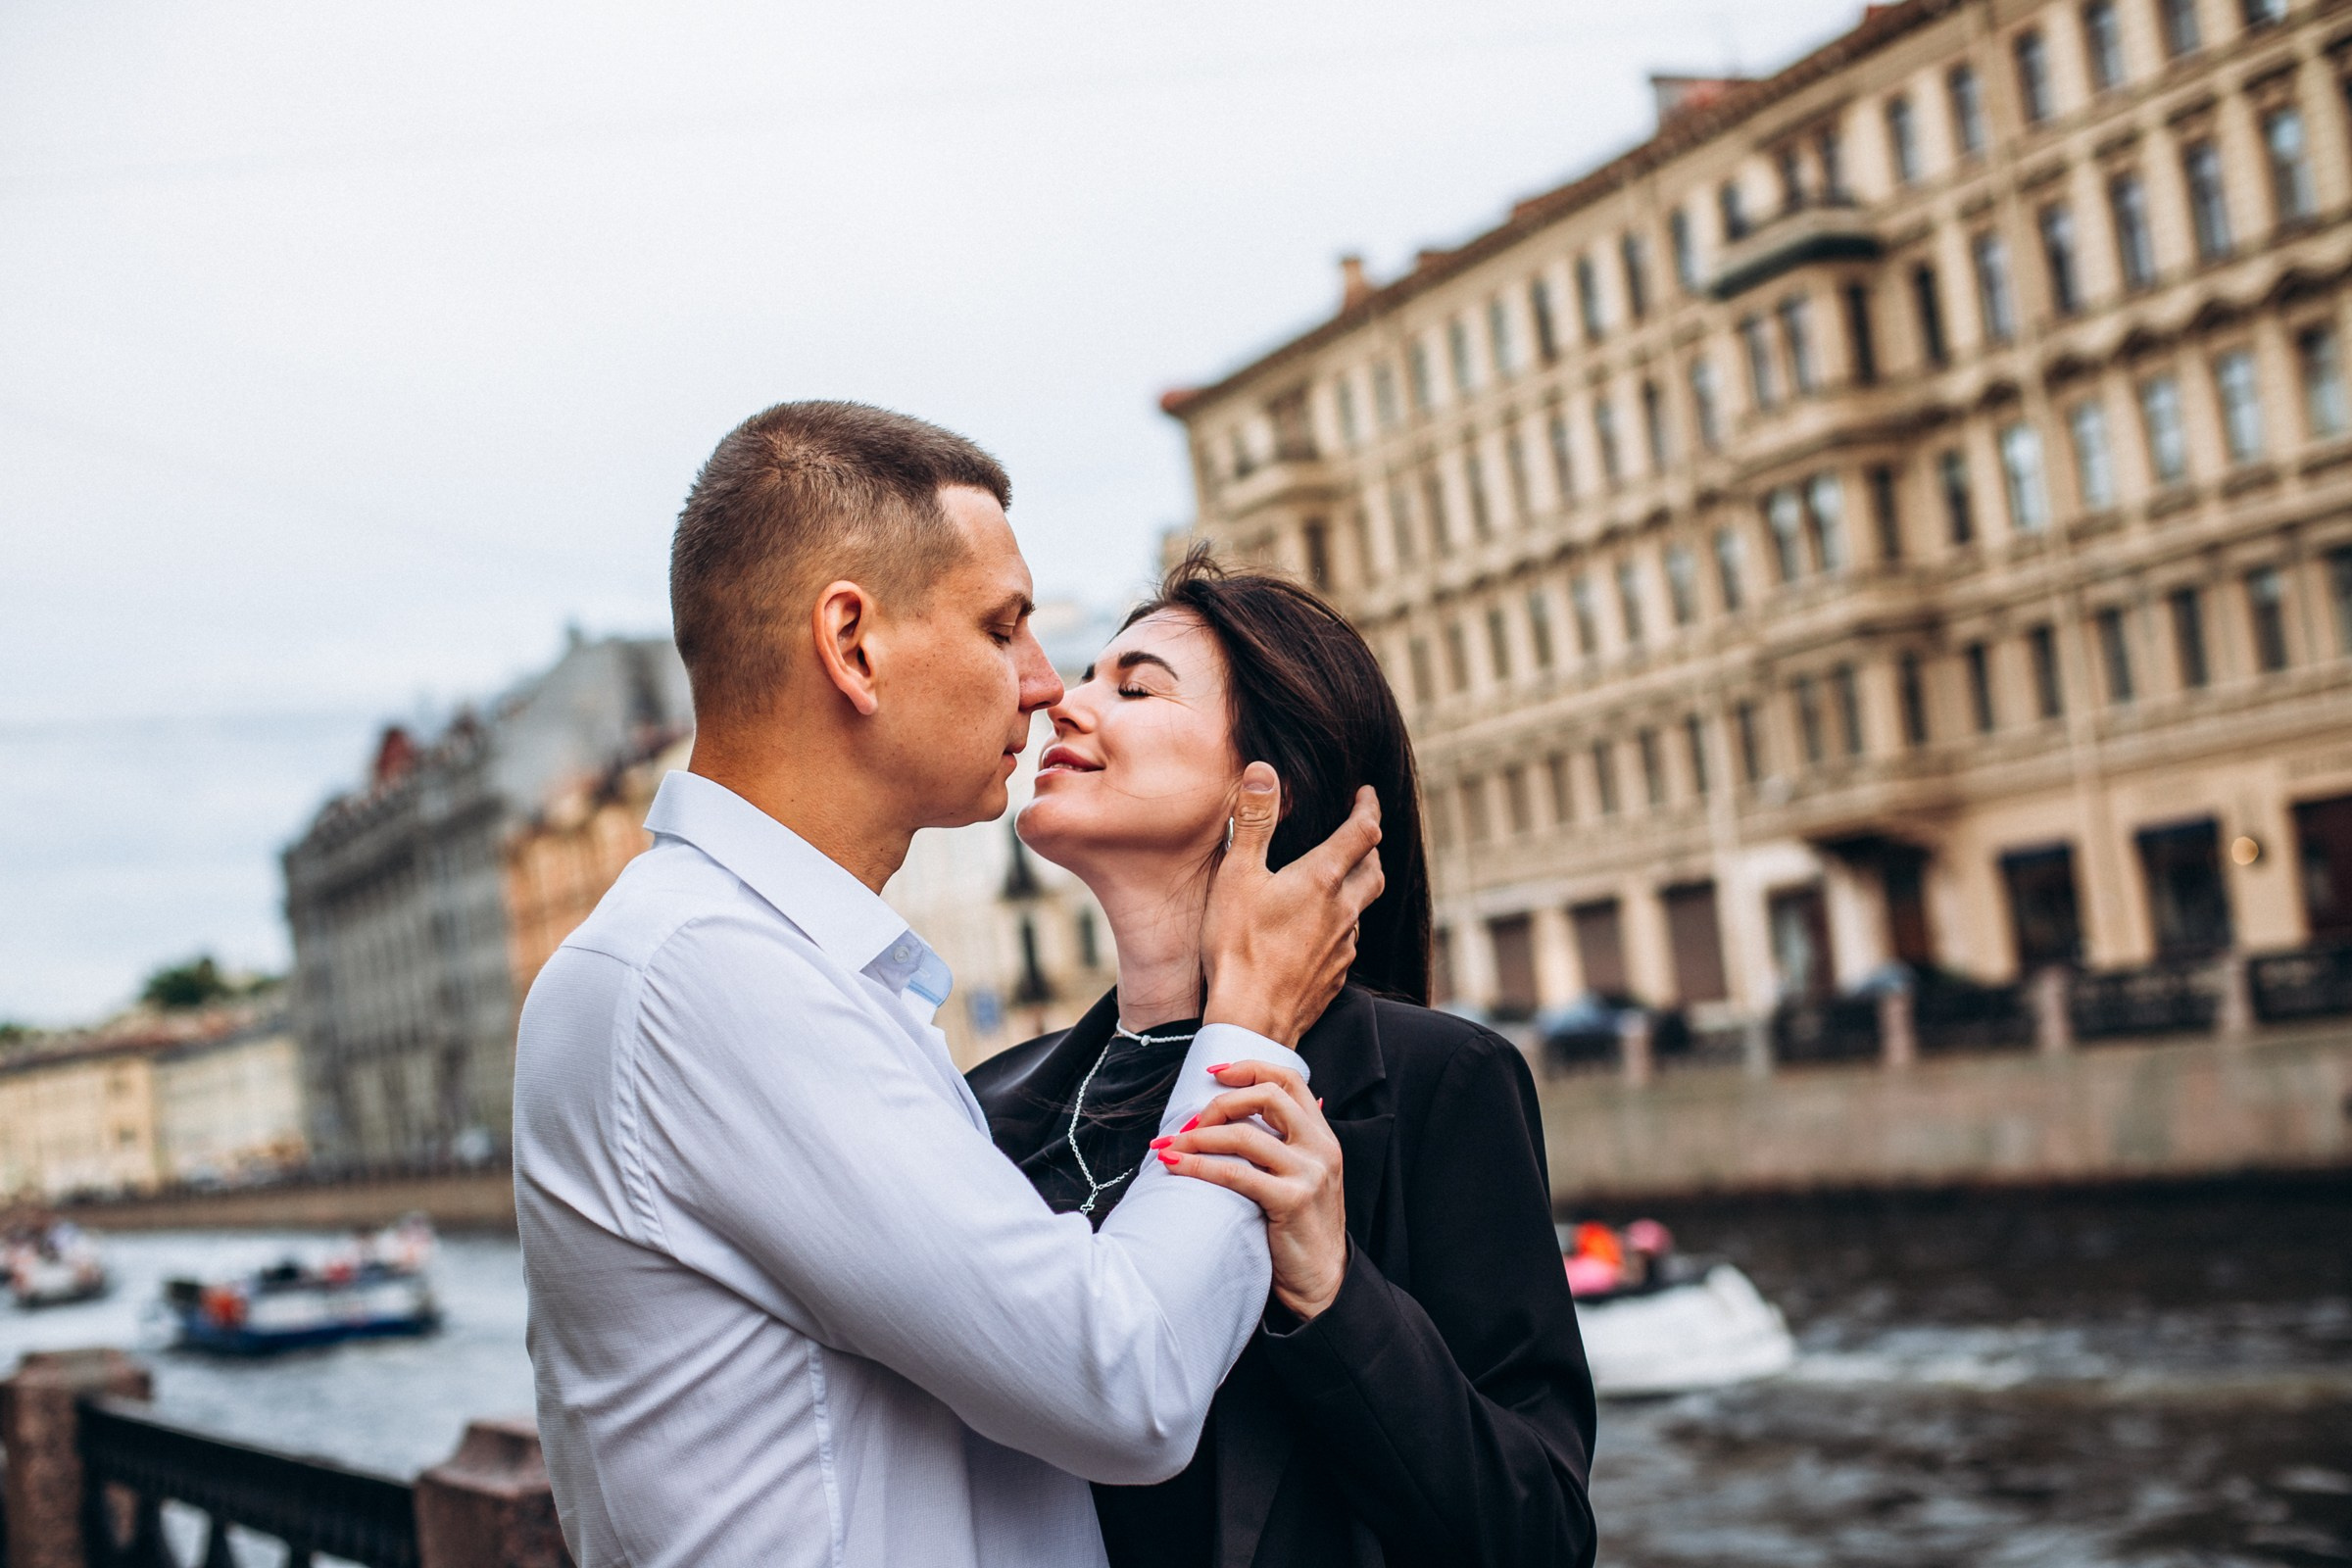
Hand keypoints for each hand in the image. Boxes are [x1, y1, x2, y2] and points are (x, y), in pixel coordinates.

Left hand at [1153, 1060, 1347, 1320]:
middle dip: (1221, 1103)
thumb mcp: (1306, 1176)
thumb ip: (1286, 1145)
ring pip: (1245, 1135)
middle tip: (1191, 1123)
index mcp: (1323, 1136)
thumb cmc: (1303, 1230)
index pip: (1289, 1080)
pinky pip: (1236, 1173)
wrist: (1324, 1283)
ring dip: (1199, 1137)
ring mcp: (1309, 1173)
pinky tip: (1176, 1166)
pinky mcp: (1291, 1201)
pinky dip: (1199, 1166)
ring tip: (1171, 1145)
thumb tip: (1243, 1117)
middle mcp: (1321, 1148)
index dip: (1250, 1069)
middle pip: (1267, 1096)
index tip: (1215, 1073)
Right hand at [1200, 763, 1382, 1045]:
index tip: (1366, 793)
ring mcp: (1343, 947)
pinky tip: (1320, 932)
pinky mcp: (1335, 976)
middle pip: (1374, 870)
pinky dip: (1342, 925)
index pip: (1362, 832)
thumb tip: (1264, 771)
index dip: (1368, 808)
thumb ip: (1254, 822)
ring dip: (1357, 888)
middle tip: (1360, 834)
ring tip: (1338, 882)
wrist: (1251, 1019)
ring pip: (1362, 908)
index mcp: (1322, 880)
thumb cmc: (1237, 946)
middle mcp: (1343, 911)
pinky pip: (1348, 942)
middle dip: (1370, 847)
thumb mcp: (1237, 875)